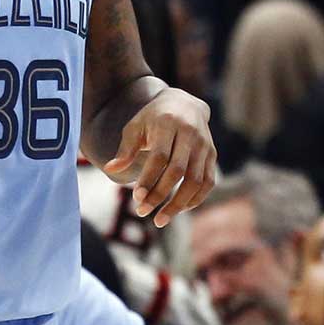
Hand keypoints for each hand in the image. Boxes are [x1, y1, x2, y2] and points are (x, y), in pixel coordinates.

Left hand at [101, 88, 215, 226]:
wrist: (184, 104)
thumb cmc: (153, 119)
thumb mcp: (136, 127)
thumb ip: (126, 149)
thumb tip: (111, 169)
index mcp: (169, 123)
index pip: (160, 157)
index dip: (149, 179)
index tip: (136, 198)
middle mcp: (191, 134)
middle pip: (178, 171)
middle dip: (160, 195)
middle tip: (141, 212)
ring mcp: (205, 145)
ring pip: (196, 181)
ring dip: (178, 204)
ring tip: (160, 220)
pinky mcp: (212, 155)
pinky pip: (208, 182)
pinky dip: (195, 199)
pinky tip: (179, 209)